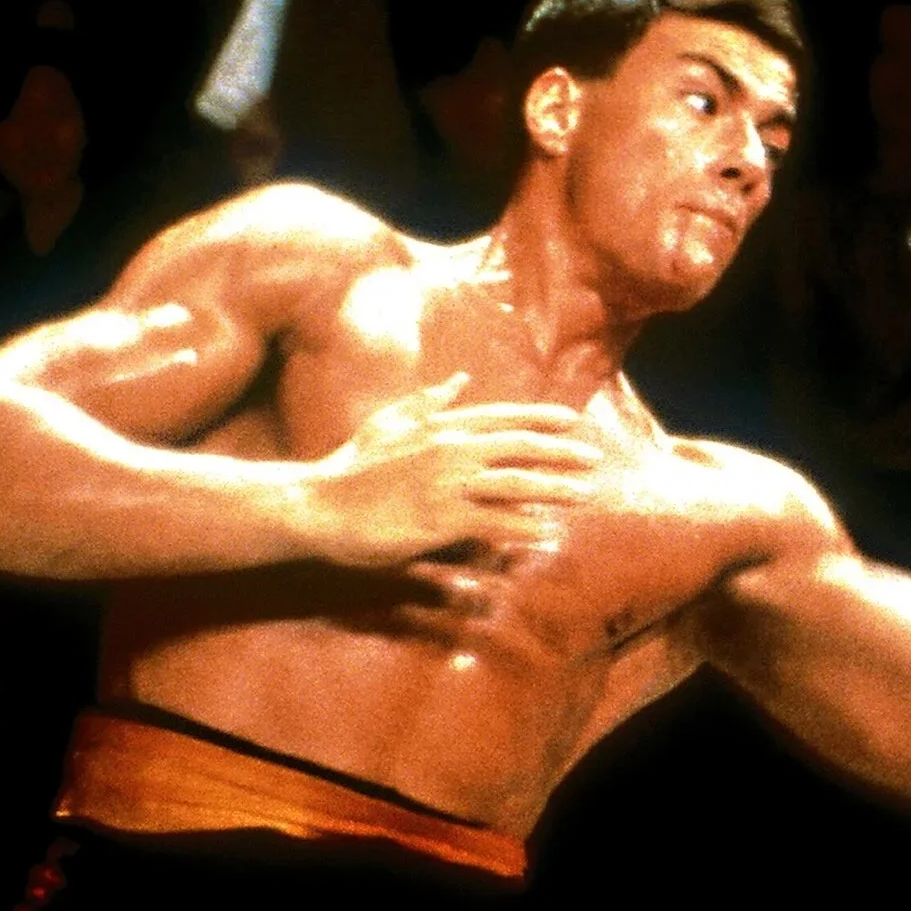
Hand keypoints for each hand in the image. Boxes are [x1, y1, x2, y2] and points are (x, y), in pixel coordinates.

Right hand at [303, 373, 608, 568]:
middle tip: (594, 458)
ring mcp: (447, 484)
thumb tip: (459, 379)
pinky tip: (548, 531)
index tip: (574, 421)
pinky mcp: (439, 520)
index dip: (541, 418)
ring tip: (584, 494)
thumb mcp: (388, 422)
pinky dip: (524, 526)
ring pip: (516, 483)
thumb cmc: (350, 465)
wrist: (317, 504)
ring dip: (555, 489)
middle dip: (562, 452)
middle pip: (520, 446)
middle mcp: (450, 449)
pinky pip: (493, 522)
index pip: (503, 417)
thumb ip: (427, 401)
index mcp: (440, 425)